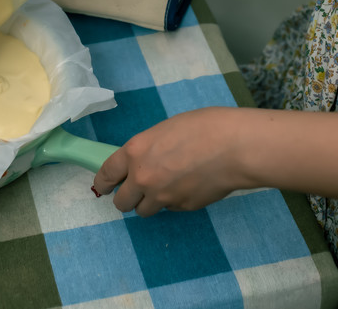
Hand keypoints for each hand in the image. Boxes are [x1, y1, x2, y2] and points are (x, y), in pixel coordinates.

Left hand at [92, 107, 251, 216]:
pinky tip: (190, 185)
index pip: (106, 175)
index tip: (104, 187)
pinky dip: (175, 201)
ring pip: (144, 211)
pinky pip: (171, 208)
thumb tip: (146, 161)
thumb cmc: (203, 127)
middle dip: (127, 197)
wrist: (234, 147)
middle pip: (122, 202)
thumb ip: (149, 149)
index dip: (103, 183)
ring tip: (168, 187)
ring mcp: (162, 197)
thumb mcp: (165, 130)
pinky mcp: (182, 208)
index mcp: (135, 152)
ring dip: (150, 202)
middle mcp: (143, 178)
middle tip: (138, 190)